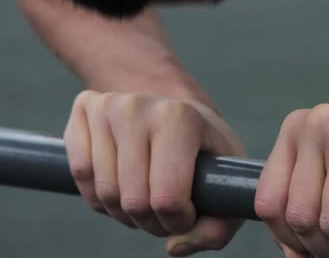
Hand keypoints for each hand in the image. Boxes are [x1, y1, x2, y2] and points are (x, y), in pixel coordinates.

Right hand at [64, 91, 243, 255]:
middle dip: (152, 222)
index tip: (189, 213)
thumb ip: (220, 226)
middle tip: (166, 211)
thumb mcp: (227, 182)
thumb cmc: (205, 150)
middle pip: (133, 201)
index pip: (167, 198)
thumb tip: (175, 246)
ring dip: (125, 213)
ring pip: (104, 194)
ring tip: (147, 198)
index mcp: (180, 118)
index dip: (178, 222)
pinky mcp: (84, 108)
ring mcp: (107, 105)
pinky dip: (99, 196)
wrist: (178, 110)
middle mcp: (139, 107)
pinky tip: (122, 185)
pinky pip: (81, 176)